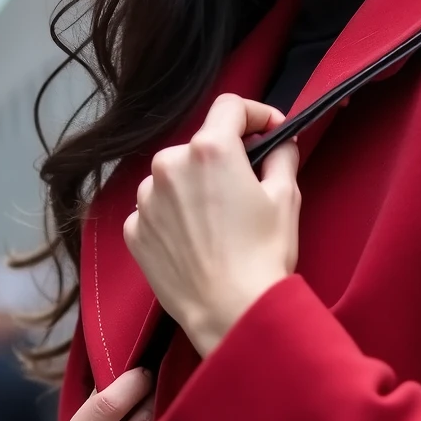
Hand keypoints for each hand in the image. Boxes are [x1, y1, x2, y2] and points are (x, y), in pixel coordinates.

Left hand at [124, 94, 300, 356]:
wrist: (230, 313)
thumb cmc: (262, 256)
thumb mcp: (286, 197)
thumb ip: (282, 156)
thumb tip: (278, 143)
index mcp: (209, 150)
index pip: (230, 106)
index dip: (256, 114)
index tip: (270, 132)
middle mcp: (169, 165)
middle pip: (201, 145)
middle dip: (225, 158)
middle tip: (247, 187)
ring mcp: (145, 199)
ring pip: (175, 177)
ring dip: (196, 187)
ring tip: (220, 222)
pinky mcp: (133, 230)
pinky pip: (156, 209)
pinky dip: (175, 216)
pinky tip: (197, 241)